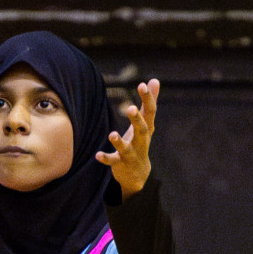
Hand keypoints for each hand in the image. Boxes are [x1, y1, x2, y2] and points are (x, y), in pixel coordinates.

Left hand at [97, 79, 158, 198]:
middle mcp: (141, 141)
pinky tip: (97, 155)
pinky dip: (106, 158)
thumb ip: (149, 102)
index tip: (142, 85)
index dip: (147, 99)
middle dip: (136, 119)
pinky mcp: (121, 164)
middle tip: (130, 108)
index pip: (150, 112)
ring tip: (111, 134)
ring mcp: (131, 154)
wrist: (138, 173)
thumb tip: (155, 80)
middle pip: (142, 130)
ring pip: (126, 148)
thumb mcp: (146, 123)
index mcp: (147, 129)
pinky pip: (113, 161)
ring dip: (119, 142)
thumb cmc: (140, 142)